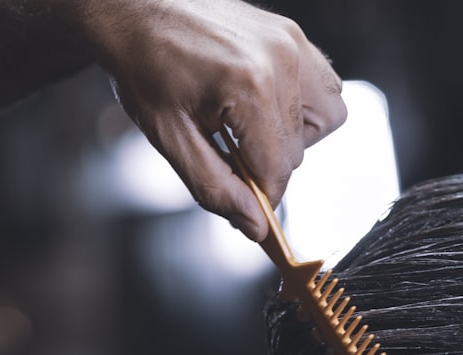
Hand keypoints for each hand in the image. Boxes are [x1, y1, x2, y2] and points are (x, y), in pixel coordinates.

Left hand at [69, 0, 346, 240]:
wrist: (136, 9)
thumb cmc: (145, 64)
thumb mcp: (170, 137)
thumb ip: (215, 187)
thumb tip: (254, 225)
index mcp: (248, 86)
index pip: (277, 170)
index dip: (261, 196)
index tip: (247, 204)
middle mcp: (280, 62)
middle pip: (298, 151)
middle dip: (266, 163)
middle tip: (227, 148)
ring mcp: (292, 45)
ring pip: (326, 121)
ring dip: (293, 137)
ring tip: (252, 127)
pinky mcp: (294, 37)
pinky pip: (326, 88)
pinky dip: (304, 106)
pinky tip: (267, 105)